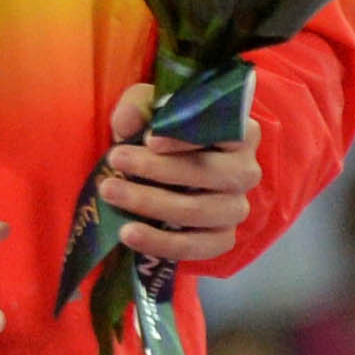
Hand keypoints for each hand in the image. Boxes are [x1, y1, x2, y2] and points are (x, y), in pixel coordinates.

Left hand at [101, 81, 262, 265]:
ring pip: (199, 210)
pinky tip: (128, 233)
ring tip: (110, 191)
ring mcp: (236, 207)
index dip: (187, 137)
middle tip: (115, 159)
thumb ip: (139, 107)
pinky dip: (161, 242)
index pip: (224, 132)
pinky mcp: (222, 238)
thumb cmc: (158, 134)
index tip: (149, 139)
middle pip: (210, 173)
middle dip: (158, 168)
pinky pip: (197, 246)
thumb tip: (128, 119)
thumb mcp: (147, 111)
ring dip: (151, 203)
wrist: (156, 175)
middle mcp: (245, 171)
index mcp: (239, 133)